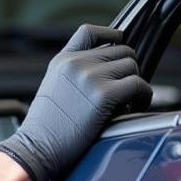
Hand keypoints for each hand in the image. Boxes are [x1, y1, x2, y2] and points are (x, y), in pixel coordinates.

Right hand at [0, 24, 151, 180]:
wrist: (37, 148)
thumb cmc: (45, 128)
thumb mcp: (53, 87)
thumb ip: (74, 72)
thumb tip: (106, 69)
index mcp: (62, 60)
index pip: (91, 31)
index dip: (110, 36)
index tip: (118, 49)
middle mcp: (76, 63)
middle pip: (121, 50)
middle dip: (126, 69)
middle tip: (124, 88)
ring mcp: (91, 77)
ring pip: (132, 65)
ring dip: (135, 83)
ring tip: (128, 100)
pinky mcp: (104, 95)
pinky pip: (139, 85)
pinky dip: (143, 95)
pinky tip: (136, 105)